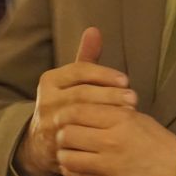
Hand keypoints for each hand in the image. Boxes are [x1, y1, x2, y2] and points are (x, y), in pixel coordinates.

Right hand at [15, 27, 135, 175]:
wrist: (41, 141)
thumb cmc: (65, 102)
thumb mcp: (72, 80)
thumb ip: (85, 57)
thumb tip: (94, 30)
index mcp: (50, 80)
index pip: (79, 71)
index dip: (104, 74)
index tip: (126, 80)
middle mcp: (46, 100)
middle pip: (81, 94)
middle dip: (110, 95)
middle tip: (133, 98)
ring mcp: (49, 124)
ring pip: (81, 116)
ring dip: (108, 114)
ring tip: (130, 112)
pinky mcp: (56, 145)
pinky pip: (80, 138)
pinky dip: (100, 133)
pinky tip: (116, 131)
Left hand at [56, 106, 175, 175]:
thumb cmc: (159, 145)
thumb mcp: (139, 119)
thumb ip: (112, 112)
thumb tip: (86, 106)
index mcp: (120, 119)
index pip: (77, 110)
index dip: (65, 114)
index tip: (62, 117)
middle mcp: (111, 141)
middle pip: (67, 134)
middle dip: (62, 135)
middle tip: (65, 137)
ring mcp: (108, 166)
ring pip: (67, 157)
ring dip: (65, 155)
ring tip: (71, 153)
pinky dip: (72, 171)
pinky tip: (78, 167)